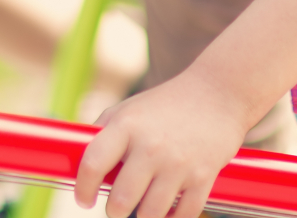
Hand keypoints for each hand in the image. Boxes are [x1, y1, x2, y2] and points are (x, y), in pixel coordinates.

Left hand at [74, 71, 260, 217]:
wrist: (218, 92)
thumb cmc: (167, 103)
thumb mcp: (129, 109)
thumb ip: (103, 134)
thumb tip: (78, 165)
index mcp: (127, 126)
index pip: (93, 164)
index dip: (83, 188)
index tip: (84, 199)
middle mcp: (151, 146)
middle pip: (121, 200)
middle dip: (114, 211)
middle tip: (117, 208)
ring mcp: (179, 164)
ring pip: (150, 214)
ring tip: (142, 210)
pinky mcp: (203, 177)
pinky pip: (182, 217)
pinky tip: (167, 214)